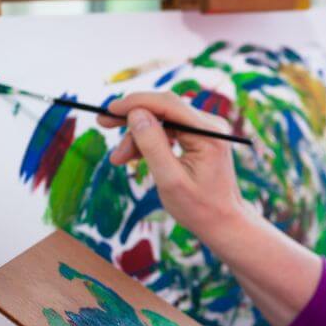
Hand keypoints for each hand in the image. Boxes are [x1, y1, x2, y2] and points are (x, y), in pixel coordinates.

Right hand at [97, 92, 252, 241]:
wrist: (223, 222)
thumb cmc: (199, 208)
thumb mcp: (170, 180)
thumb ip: (152, 145)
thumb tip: (136, 113)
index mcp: (209, 134)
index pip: (168, 104)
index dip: (135, 103)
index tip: (108, 110)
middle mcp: (211, 125)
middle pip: (164, 108)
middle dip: (132, 117)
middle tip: (103, 123)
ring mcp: (207, 130)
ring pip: (163, 120)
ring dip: (138, 135)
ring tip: (118, 159)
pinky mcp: (201, 137)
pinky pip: (169, 129)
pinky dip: (150, 141)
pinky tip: (133, 157)